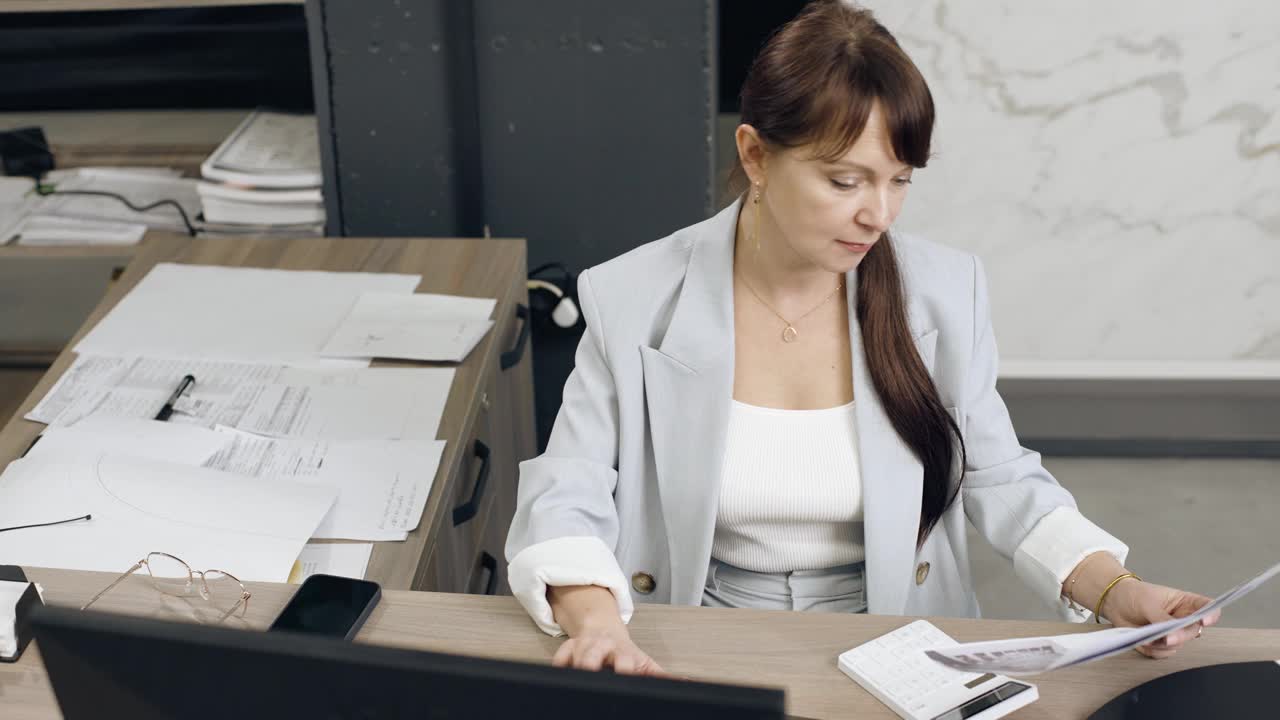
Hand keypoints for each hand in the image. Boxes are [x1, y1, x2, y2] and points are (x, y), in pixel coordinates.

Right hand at [552, 620, 668, 675]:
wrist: (604, 630)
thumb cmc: (624, 653)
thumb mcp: (644, 663)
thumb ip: (662, 676)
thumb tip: (689, 685)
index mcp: (623, 652)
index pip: (624, 659)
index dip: (624, 667)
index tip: (625, 674)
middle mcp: (603, 646)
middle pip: (594, 653)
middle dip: (591, 662)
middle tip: (590, 672)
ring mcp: (585, 646)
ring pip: (575, 652)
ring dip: (575, 663)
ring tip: (577, 677)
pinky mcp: (569, 648)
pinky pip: (560, 655)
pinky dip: (559, 664)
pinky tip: (561, 674)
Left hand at [1103, 579, 1221, 658]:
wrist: (1114, 603)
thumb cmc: (1134, 595)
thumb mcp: (1149, 603)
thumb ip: (1163, 619)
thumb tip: (1173, 634)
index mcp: (1185, 603)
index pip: (1206, 607)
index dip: (1211, 614)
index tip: (1205, 621)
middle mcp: (1183, 619)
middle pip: (1193, 631)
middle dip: (1180, 635)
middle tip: (1167, 637)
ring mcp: (1173, 633)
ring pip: (1177, 645)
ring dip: (1162, 643)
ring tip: (1145, 634)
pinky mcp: (1161, 644)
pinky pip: (1162, 653)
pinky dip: (1152, 649)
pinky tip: (1142, 639)